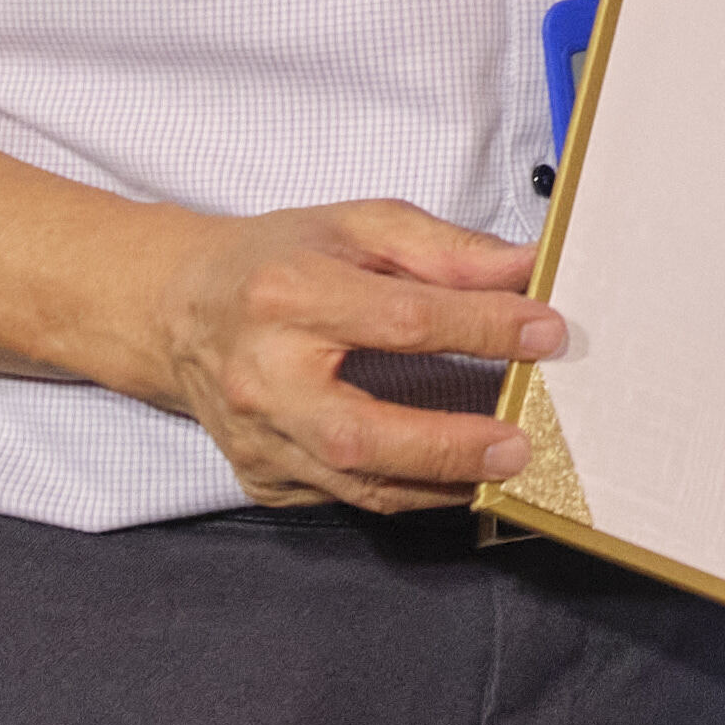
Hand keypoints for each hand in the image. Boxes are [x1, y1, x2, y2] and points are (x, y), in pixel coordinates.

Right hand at [140, 199, 561, 515]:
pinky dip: (405, 490)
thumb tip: (525, 268)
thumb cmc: (276, 262)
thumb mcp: (357, 227)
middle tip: (520, 443)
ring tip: (503, 466)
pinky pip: (345, 497)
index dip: (482, 327)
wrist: (178, 311)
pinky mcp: (261, 477)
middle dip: (451, 445)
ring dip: (440, 481)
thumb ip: (443, 249)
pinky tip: (448, 474)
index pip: (401, 320)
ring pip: (359, 483)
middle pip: (364, 433)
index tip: (545, 332)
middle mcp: (264, 377)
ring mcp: (258, 439)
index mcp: (287, 295)